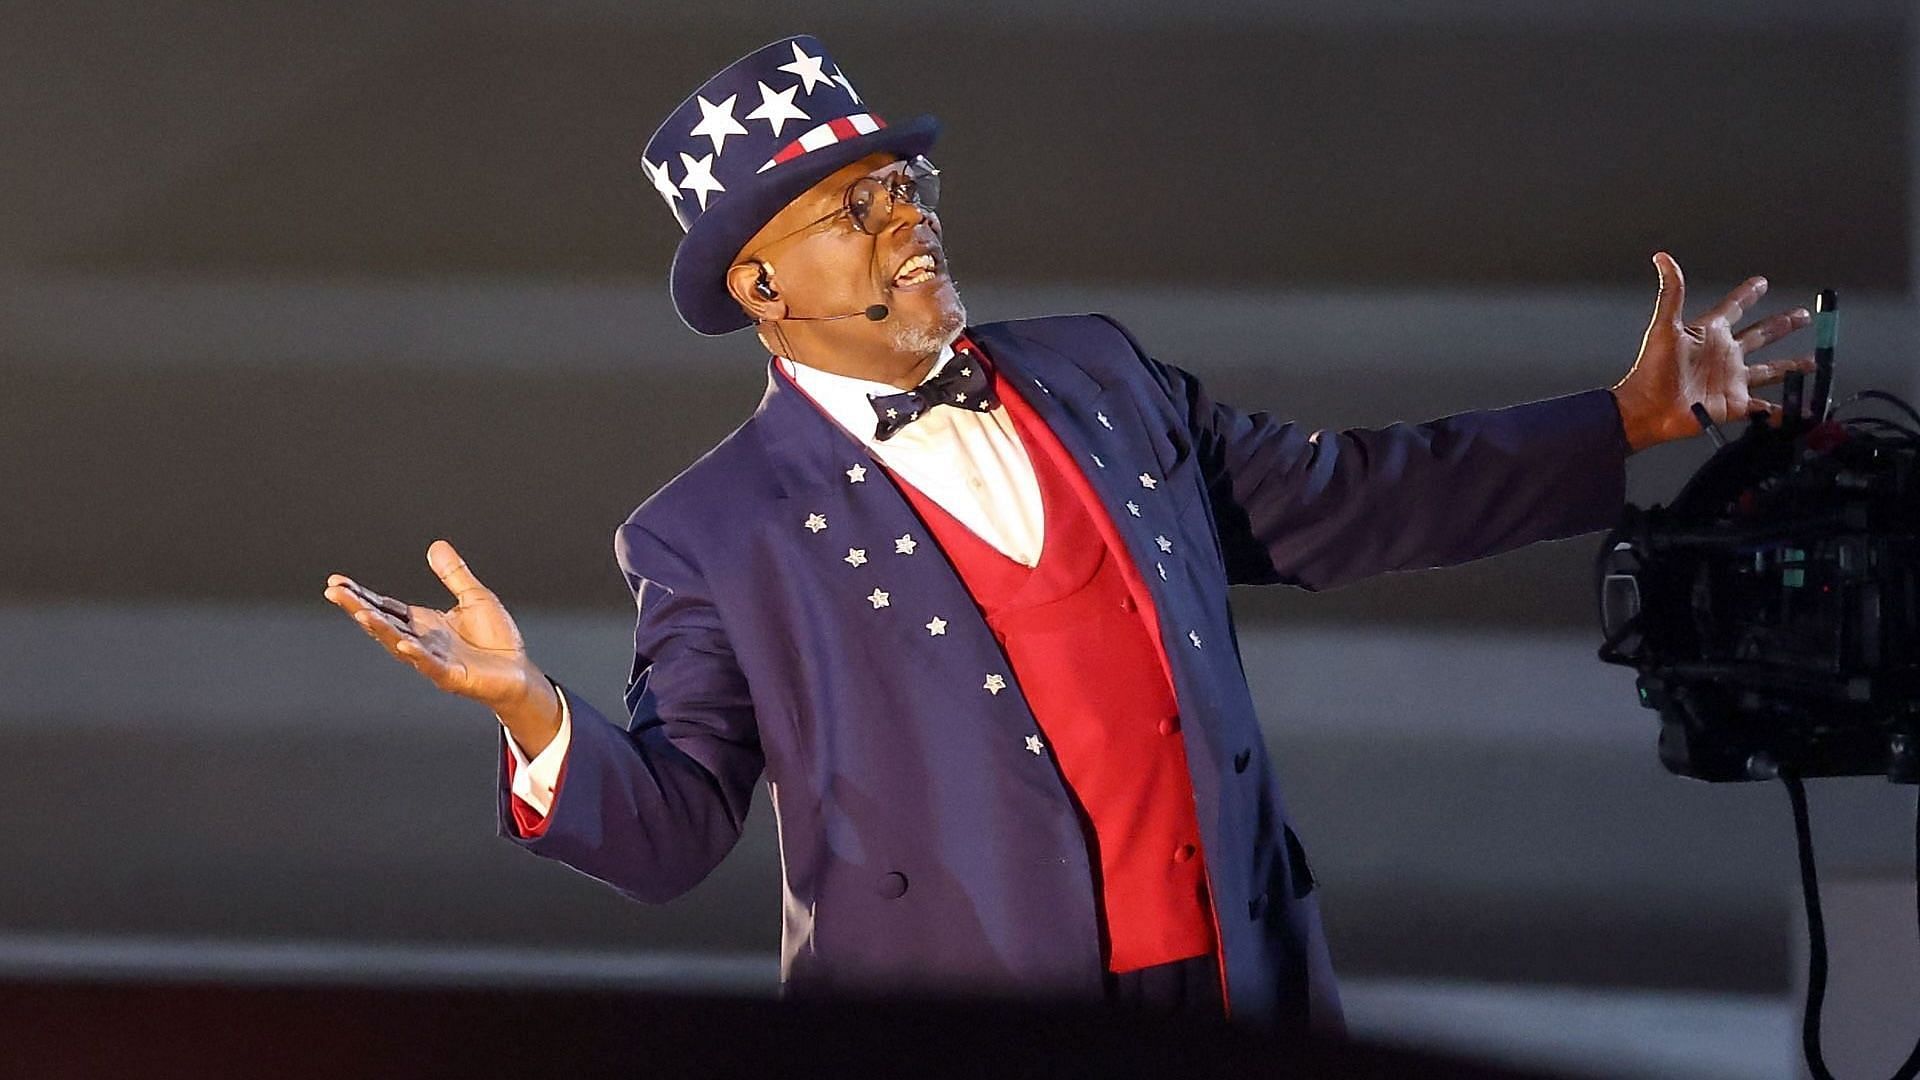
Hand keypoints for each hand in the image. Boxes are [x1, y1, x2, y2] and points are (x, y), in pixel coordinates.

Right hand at [322, 539, 545, 715]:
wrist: (518, 672)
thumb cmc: (496, 639)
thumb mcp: (475, 597)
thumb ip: (454, 575)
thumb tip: (436, 546)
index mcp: (423, 623)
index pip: (385, 606)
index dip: (361, 595)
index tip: (337, 582)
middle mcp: (421, 640)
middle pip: (383, 622)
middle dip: (358, 607)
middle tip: (334, 592)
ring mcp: (433, 659)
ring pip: (399, 643)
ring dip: (380, 629)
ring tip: (360, 613)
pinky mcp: (451, 676)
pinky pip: (429, 665)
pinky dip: (415, 655)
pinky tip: (402, 644)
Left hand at [1610, 251, 1818, 451]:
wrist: (1647, 408)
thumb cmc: (1650, 369)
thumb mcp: (1665, 327)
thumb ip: (1671, 292)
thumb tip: (1663, 258)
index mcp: (1710, 333)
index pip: (1734, 307)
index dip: (1747, 295)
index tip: (1761, 283)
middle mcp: (1725, 355)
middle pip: (1761, 336)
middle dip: (1783, 325)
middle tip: (1803, 316)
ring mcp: (1731, 379)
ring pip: (1771, 370)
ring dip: (1793, 367)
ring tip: (1814, 363)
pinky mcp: (1734, 404)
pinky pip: (1764, 408)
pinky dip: (1782, 410)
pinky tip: (1799, 408)